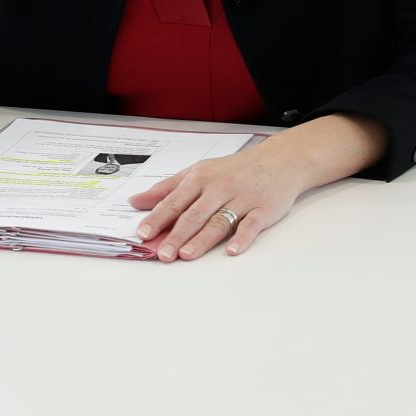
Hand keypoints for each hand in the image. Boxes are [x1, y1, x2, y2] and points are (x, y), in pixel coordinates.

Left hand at [128, 140, 306, 261]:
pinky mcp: (263, 209)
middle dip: (176, 235)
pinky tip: (232, 250)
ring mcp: (242, 199)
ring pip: (219, 222)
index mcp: (201, 179)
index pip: (174, 201)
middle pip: (194, 215)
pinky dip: (242, 237)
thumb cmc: (236, 169)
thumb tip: (136, 201)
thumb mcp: (199, 171)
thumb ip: (167, 188)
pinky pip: (251, 225)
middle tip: (162, 254)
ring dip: (202, 239)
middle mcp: (220, 188)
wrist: (280, 160)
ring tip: (186, 255)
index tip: (143, 233)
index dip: (158, 218)